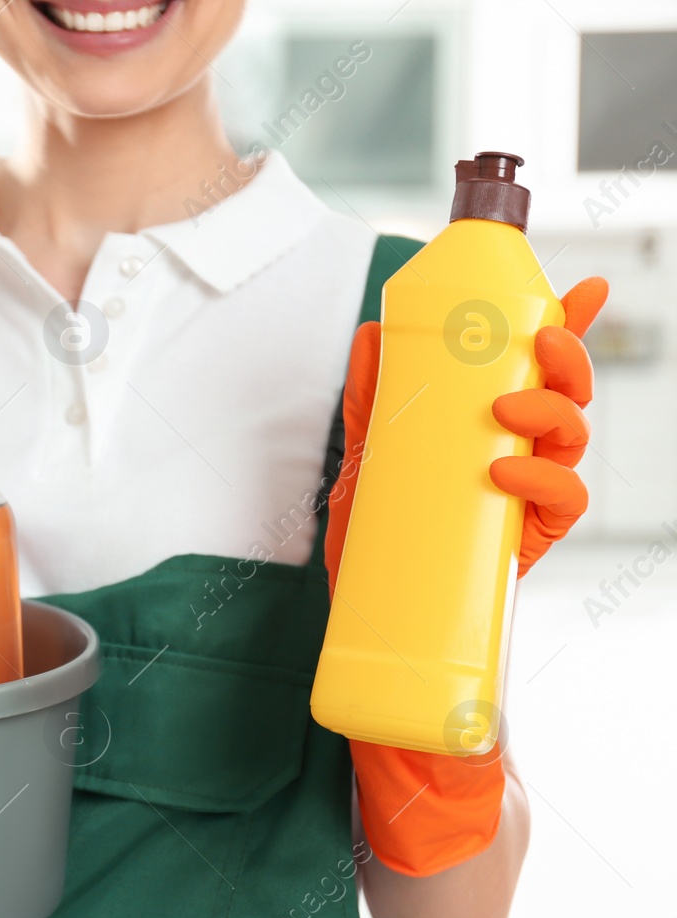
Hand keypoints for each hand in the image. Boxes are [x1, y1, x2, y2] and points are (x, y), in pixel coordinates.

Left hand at [326, 276, 608, 586]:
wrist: (368, 592)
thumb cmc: (378, 520)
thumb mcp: (368, 448)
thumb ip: (372, 394)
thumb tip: (372, 334)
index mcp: (495, 420)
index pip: (540, 367)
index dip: (569, 326)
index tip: (585, 289)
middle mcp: (523, 449)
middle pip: (570, 392)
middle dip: (569, 358)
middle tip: (542, 341)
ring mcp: (531, 490)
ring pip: (574, 436)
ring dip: (552, 411)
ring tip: (505, 411)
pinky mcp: (531, 534)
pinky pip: (565, 501)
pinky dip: (543, 482)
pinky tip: (506, 474)